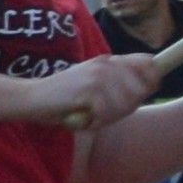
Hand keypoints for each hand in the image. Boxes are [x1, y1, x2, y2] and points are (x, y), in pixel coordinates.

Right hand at [20, 51, 160, 135]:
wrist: (31, 98)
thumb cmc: (63, 97)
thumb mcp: (93, 84)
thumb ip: (117, 83)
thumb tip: (149, 87)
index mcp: (108, 61)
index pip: (148, 62)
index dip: (151, 79)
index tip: (142, 93)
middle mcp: (106, 64)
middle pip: (140, 89)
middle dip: (128, 107)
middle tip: (106, 113)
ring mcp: (97, 76)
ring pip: (126, 103)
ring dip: (111, 117)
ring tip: (93, 116)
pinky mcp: (88, 90)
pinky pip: (107, 112)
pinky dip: (97, 122)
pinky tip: (84, 119)